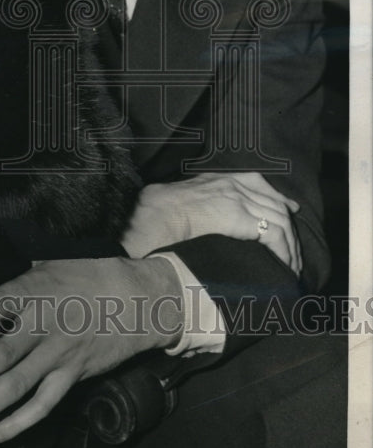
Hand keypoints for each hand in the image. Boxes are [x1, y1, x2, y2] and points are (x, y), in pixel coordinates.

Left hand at [0, 256, 182, 444]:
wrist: (140, 300)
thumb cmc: (89, 276)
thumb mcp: (50, 263)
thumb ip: (18, 278)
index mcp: (35, 289)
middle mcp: (45, 324)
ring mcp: (60, 354)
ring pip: (16, 389)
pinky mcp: (74, 375)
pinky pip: (43, 405)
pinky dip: (18, 423)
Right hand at [121, 171, 301, 274]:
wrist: (153, 214)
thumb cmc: (158, 213)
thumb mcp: (182, 199)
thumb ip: (199, 204)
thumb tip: (200, 222)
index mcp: (218, 179)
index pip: (257, 182)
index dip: (277, 197)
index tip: (290, 209)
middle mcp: (232, 184)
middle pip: (274, 204)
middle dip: (289, 229)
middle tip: (294, 252)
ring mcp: (237, 199)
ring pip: (279, 220)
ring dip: (290, 246)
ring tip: (291, 267)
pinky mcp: (240, 217)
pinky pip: (274, 234)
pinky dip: (283, 252)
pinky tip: (283, 266)